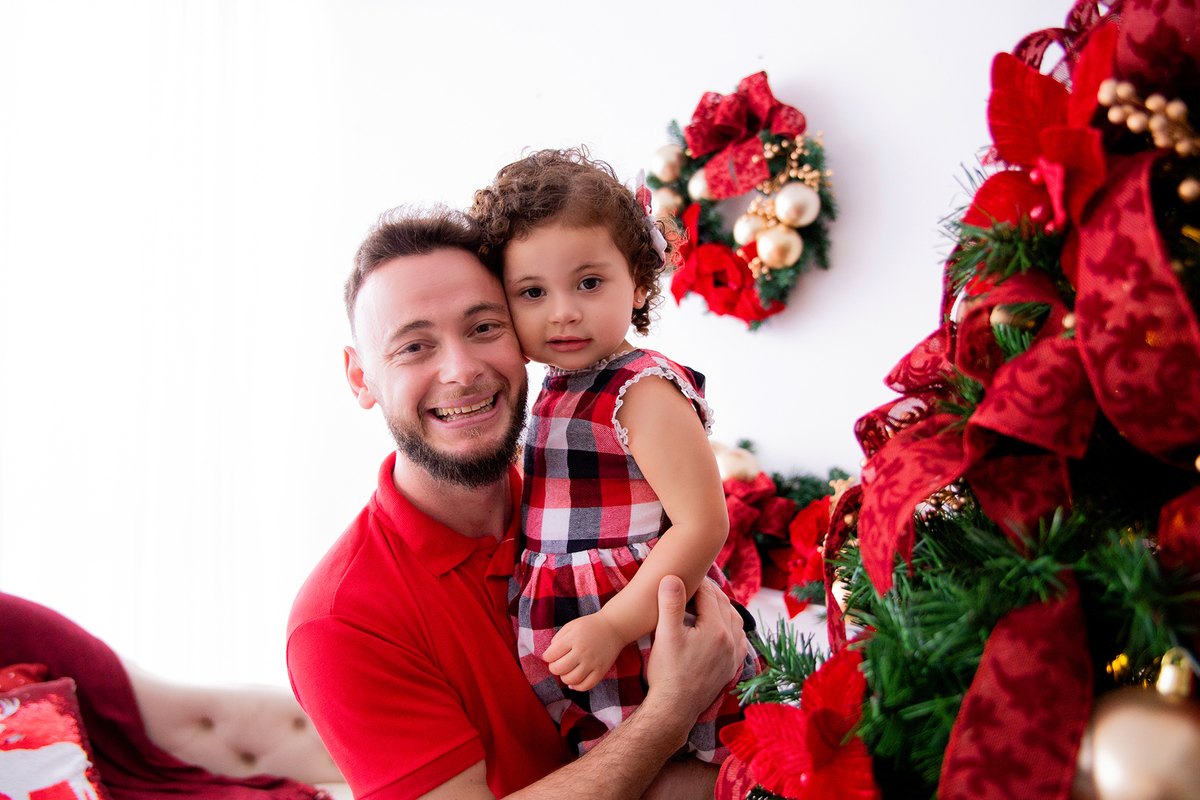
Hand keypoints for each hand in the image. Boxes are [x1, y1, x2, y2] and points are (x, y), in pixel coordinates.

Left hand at [544, 612, 627, 691]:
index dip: (547, 657)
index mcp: (573, 639)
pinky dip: (577, 687)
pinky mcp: (601, 670)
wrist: (613, 628)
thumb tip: (549, 655)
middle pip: (559, 668)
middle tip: (556, 664)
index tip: (550, 656)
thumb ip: (557, 638)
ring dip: (564, 678)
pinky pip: (586, 685)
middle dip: (554, 668)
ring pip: (572, 679)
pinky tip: (574, 681)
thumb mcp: (571, 626)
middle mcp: (582, 651)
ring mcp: (593, 662)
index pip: (551, 654)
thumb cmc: (589, 626)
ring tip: (566, 672)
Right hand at [646, 576, 746, 721]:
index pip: (708, 594)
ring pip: (734, 619)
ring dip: (721, 607)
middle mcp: (731, 640)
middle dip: (709, 591)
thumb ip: (670, 603)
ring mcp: (734, 655)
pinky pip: (739, 639)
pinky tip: (720, 627)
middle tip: (693, 584)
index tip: (684, 575)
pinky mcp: (731, 667)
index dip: (695, 582)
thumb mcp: (665, 634)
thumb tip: (672, 577)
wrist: (674, 708)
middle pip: (723, 604)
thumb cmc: (667, 672)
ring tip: (705, 602)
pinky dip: (730, 626)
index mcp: (716, 628)